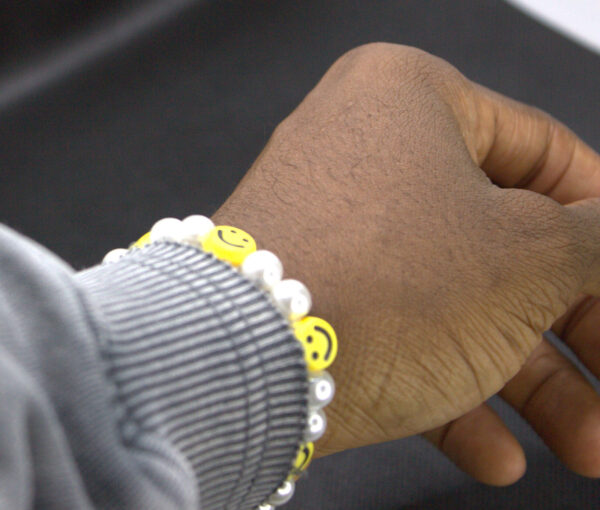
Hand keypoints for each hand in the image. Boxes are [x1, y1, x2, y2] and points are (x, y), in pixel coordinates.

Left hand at [212, 43, 599, 485]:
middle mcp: (363, 153)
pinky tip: (495, 453)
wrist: (247, 363)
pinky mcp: (310, 295)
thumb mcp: (529, 258)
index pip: (545, 153)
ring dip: (526, 381)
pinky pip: (395, 335)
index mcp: (411, 100)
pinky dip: (449, 393)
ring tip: (580, 441)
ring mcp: (333, 228)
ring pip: (455, 301)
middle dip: (574, 327)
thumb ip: (595, 241)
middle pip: (504, 242)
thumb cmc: (385, 285)